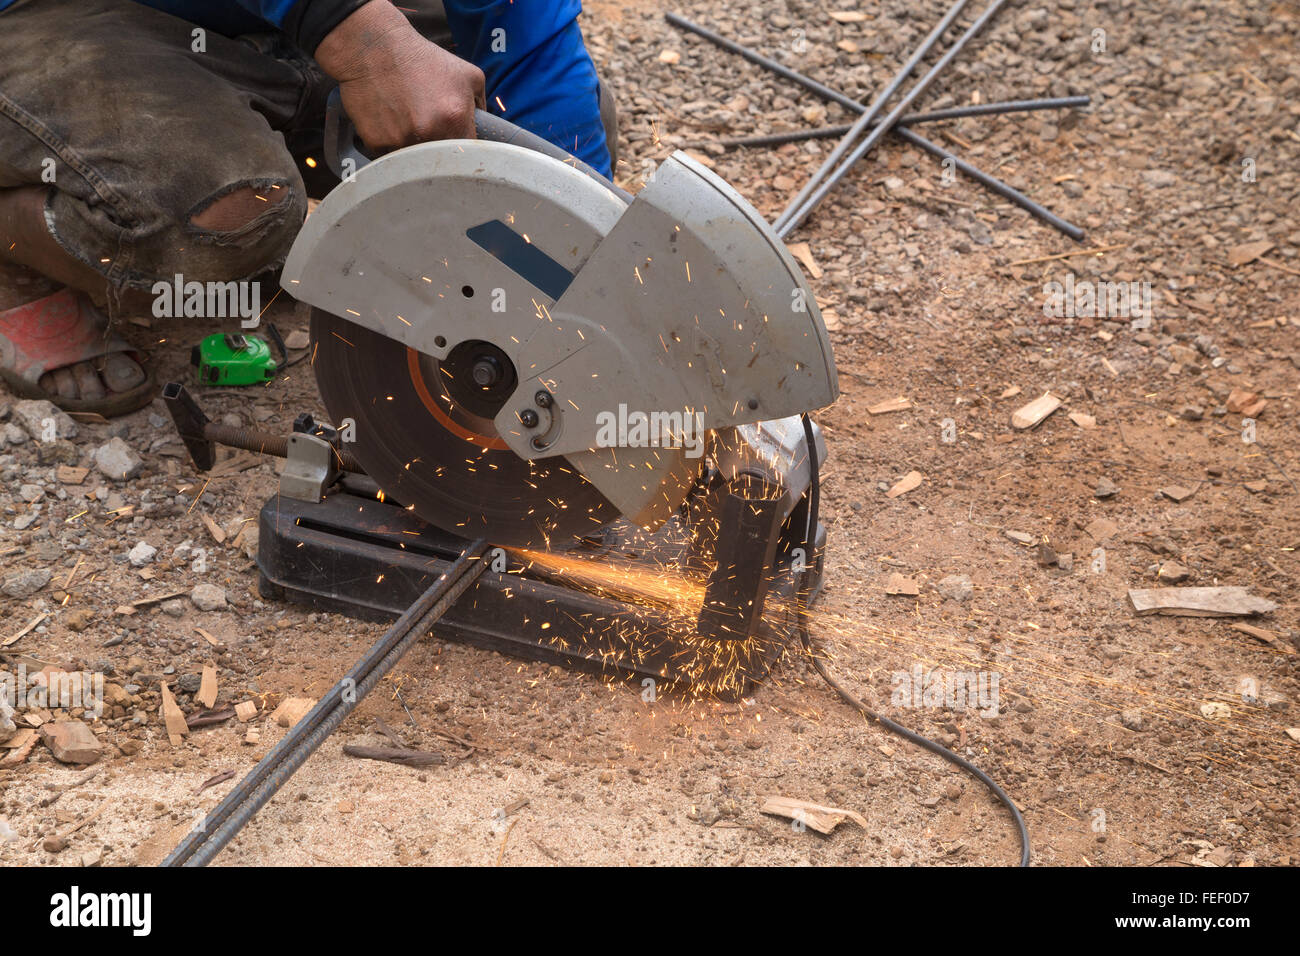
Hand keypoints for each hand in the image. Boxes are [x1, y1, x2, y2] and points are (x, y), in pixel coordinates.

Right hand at [315, 2, 484, 152]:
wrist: (373, 48)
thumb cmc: (422, 59)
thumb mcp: (468, 74)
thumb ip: (482, 104)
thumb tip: (485, 127)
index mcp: (455, 118)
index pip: (469, 155)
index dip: (464, 155)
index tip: (459, 151)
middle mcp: (430, 133)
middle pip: (441, 161)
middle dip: (440, 153)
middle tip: (431, 134)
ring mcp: (402, 140)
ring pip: (415, 164)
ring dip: (415, 151)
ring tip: (408, 124)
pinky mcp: (377, 143)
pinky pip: (391, 157)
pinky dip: (392, 146)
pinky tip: (390, 125)